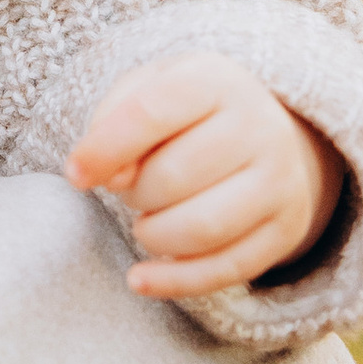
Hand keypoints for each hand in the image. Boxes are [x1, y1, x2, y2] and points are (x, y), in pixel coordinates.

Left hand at [67, 50, 344, 298]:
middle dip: (133, 193)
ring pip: (201, 229)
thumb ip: (112, 122)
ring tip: (147, 222)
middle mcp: (261, 126)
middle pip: (172, 177)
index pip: (150, 112)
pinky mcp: (287, 228)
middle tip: (131, 189)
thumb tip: (107, 176)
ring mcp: (282, 180)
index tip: (75, 175)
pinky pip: (226, 269)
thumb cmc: (183, 114)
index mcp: (216, 81)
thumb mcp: (144, 92)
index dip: (103, 148)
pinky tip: (141, 278)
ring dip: (153, 235)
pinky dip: (174, 282)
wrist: (261, 132)